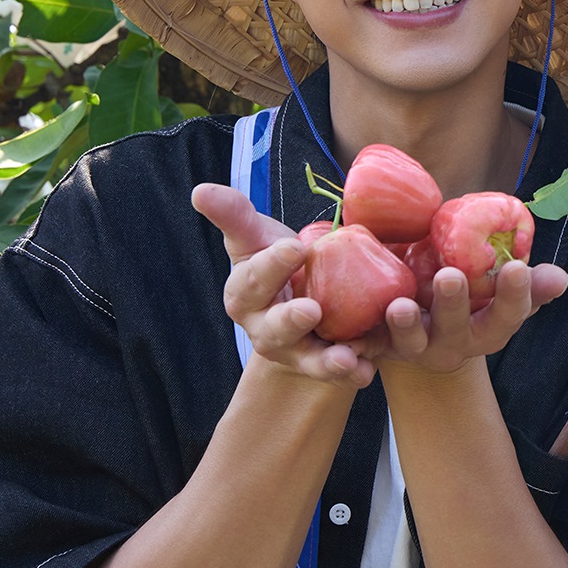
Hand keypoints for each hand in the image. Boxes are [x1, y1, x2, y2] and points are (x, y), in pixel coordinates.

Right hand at [191, 182, 373, 385]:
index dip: (271, 266)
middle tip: (311, 310)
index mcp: (244, 296)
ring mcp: (297, 354)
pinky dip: (354, 373)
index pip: (252, 281)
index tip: (294, 247)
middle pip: (275, 330)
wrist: (307, 300)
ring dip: (327, 361)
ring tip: (347, 356)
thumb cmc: (278, 263)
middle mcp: (265, 331)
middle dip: (291, 321)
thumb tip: (200, 192)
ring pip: (309, 360)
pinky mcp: (327, 367)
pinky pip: (341, 375)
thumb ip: (234, 215)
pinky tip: (367, 369)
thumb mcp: (258, 236)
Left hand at [371, 258, 567, 379]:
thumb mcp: (495, 287)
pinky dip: (355, 344)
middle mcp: (454, 344)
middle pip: (458, 330)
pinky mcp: (378, 347)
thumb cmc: (466, 295)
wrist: (418, 319)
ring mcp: (415, 349)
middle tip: (450, 276)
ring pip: (411, 343)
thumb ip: (525, 282)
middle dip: (454, 306)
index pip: (508, 316)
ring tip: (399, 305)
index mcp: (487, 330)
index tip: (516, 267)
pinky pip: (366, 348)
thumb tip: (559, 278)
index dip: (513, 296)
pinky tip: (347, 334)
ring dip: (405, 326)